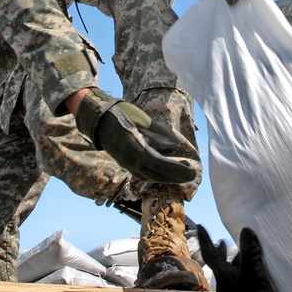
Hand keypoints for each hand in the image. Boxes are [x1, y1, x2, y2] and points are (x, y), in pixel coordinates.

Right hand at [74, 88, 194, 183]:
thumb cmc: (121, 114)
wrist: (97, 118)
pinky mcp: (125, 164)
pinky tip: (165, 172)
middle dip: (176, 177)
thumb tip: (177, 143)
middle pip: (157, 175)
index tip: (191, 171)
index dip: (177, 170)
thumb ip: (159, 133)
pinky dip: (156, 175)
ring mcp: (126, 164)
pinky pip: (143, 175)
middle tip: (193, 176)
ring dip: (167, 177)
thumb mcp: (142, 120)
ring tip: (183, 174)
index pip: (161, 165)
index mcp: (136, 150)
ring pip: (150, 177)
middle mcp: (131, 162)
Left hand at [197, 225, 291, 291]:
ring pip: (229, 270)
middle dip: (219, 250)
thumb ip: (250, 251)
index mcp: (223, 275)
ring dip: (232, 259)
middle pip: (218, 262)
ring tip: (238, 250)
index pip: (210, 253)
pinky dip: (242, 269)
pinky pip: (238, 278)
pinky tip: (251, 268)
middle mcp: (225, 283)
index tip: (200, 226)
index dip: (205, 238)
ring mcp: (232, 291)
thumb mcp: (253, 272)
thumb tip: (246, 230)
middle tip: (220, 240)